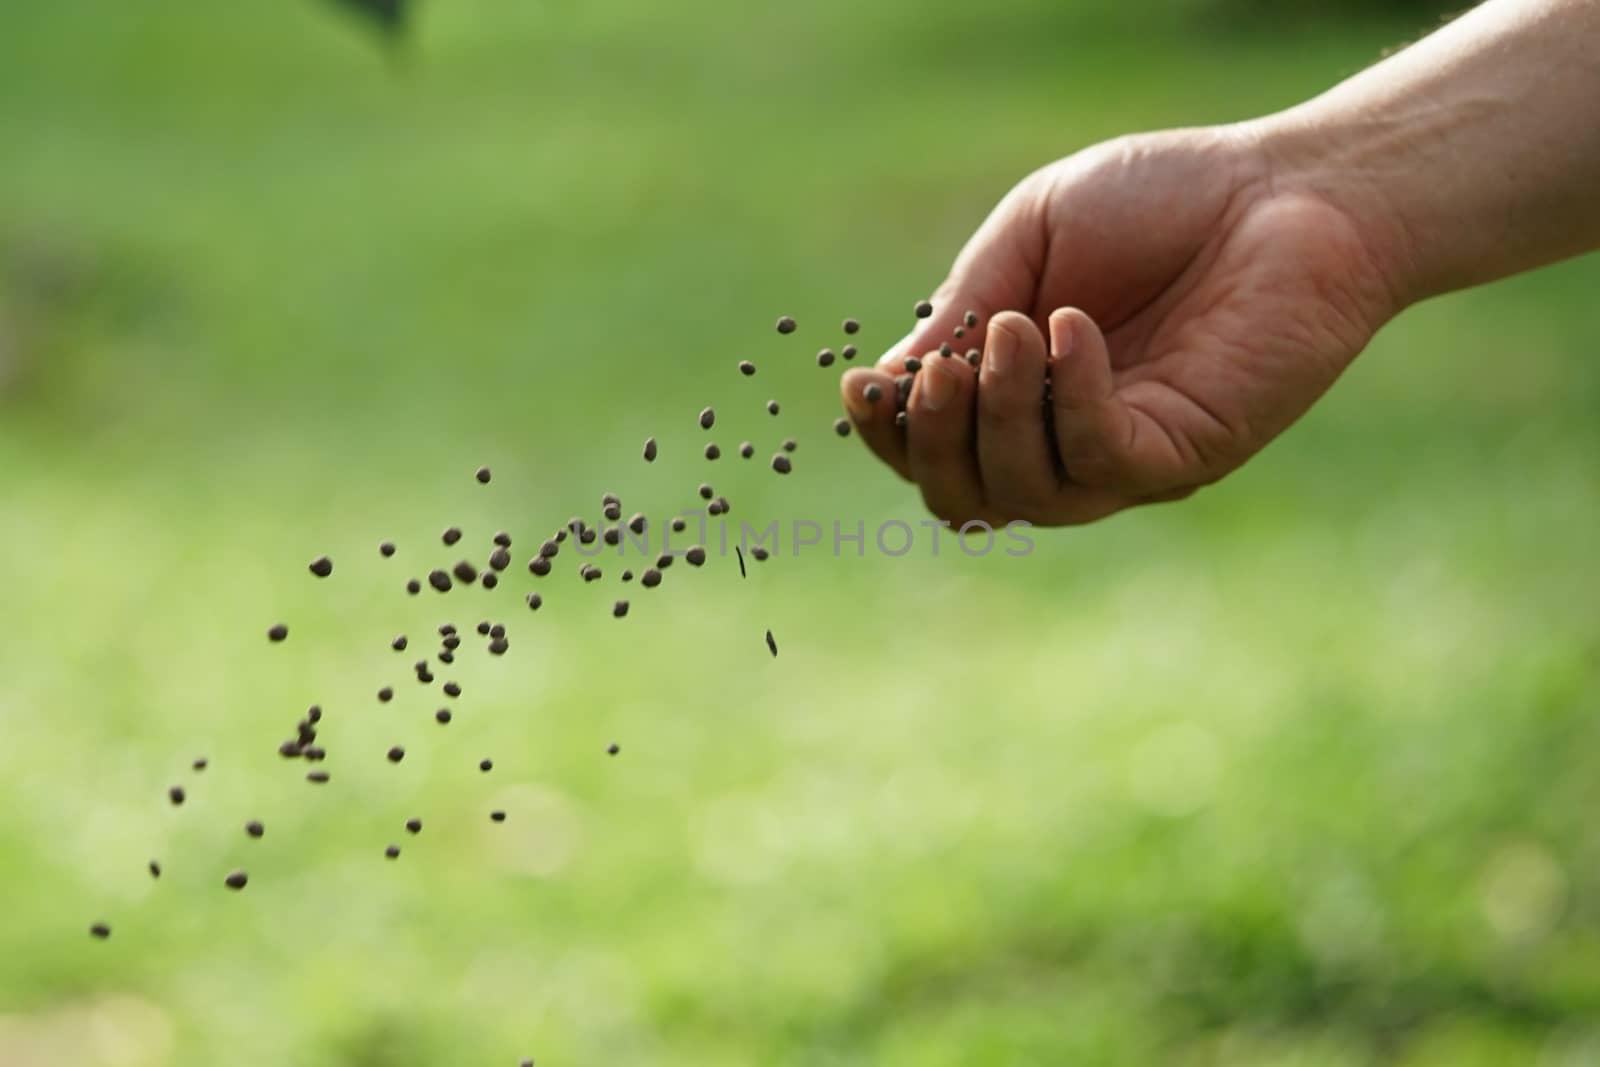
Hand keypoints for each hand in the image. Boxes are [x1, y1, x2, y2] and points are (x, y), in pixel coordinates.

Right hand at [840, 124, 1401, 525]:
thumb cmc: (1164, 200)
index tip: (860, 387)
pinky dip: (1069, 399)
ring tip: (1015, 330)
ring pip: (1021, 494)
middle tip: (940, 371)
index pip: (932, 451)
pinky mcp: (1181, 455)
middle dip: (930, 441)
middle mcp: (1063, 439)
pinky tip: (1075, 329)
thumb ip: (965, 306)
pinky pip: (1098, 461)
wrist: (1290, 190)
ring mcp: (1121, 456)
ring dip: (997, 417)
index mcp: (1019, 391)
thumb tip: (889, 382)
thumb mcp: (1032, 235)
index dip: (887, 434)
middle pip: (962, 496)